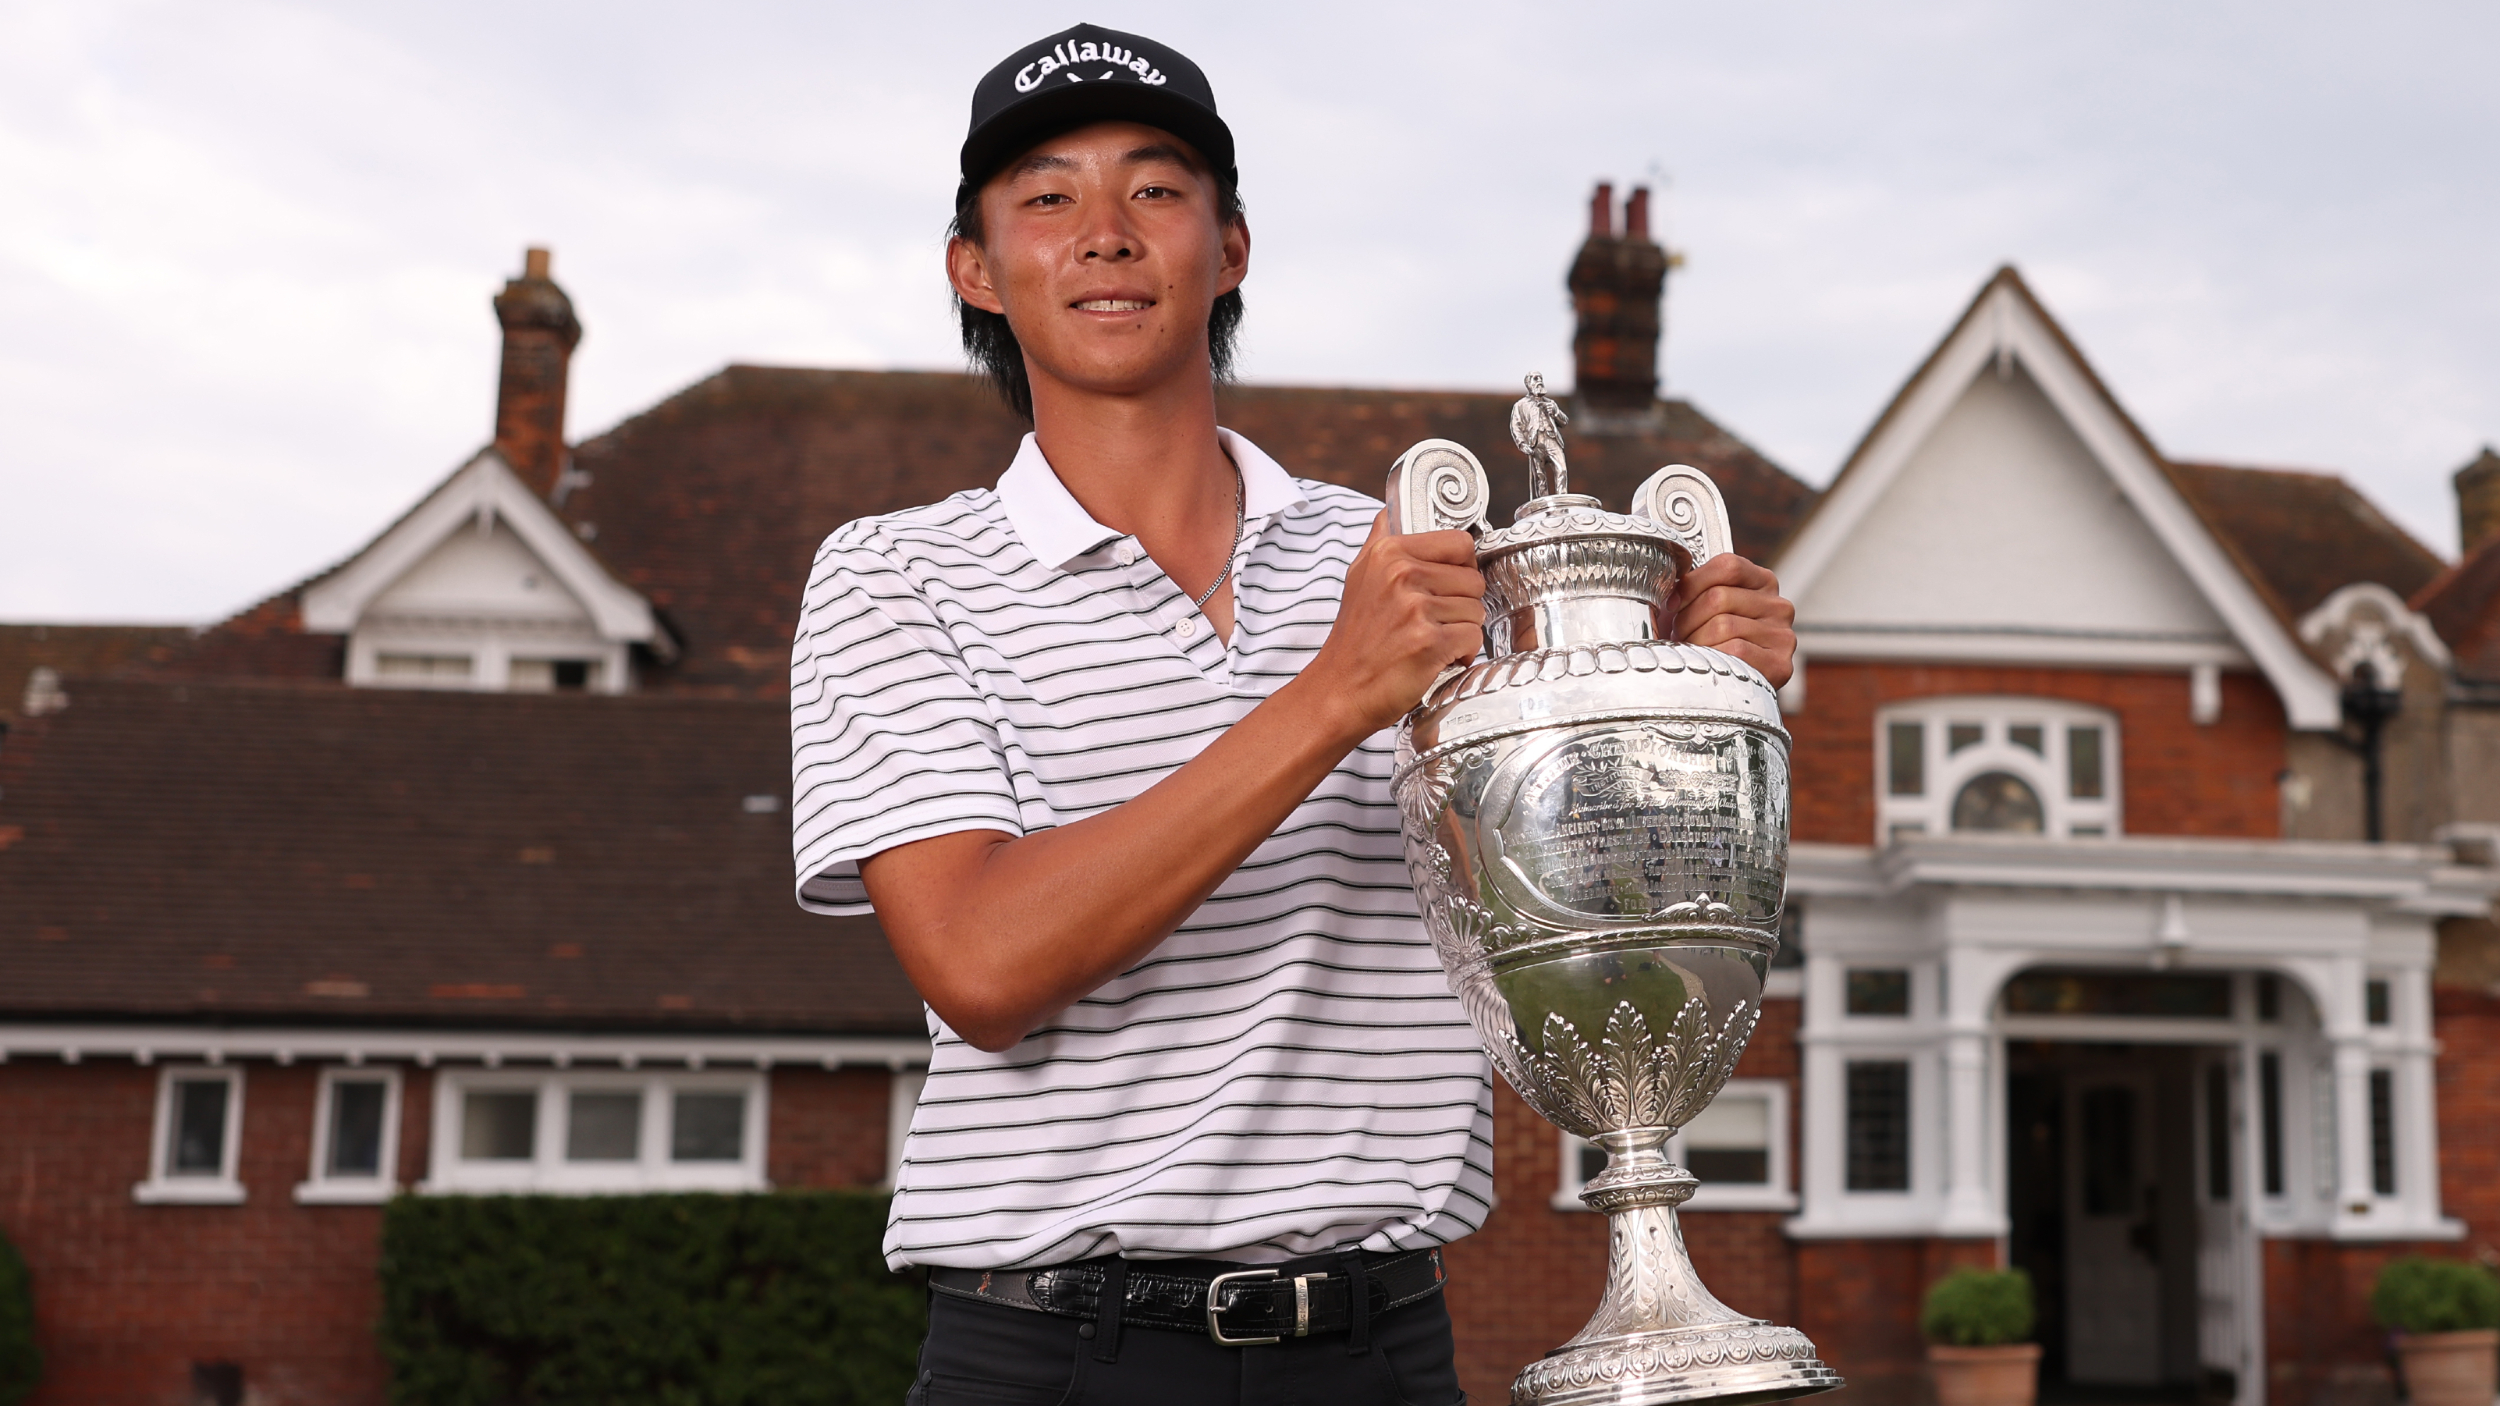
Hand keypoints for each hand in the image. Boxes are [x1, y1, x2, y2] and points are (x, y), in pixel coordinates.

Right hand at [1300, 514, 1485, 737]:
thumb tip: (1394, 509)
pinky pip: (1473, 637)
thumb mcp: (1358, 576)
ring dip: (1461, 631)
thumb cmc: (1354, 640)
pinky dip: (1461, 653)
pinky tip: (1434, 658)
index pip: (1460, 542)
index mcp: (1388, 552)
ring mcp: (1414, 608)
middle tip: (1431, 622)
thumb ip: (1380, 539)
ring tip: (1429, 640)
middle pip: (1474, 578)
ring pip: (1477, 609)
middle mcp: (1401, 574)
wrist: (1339, 691)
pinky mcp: (1428, 641)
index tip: (1444, 587)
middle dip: (1460, 604)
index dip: (1460, 568)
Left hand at [1672, 553, 1796, 688]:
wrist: (1732, 690)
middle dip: (1687, 619)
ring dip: (1696, 641)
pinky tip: (1709, 663)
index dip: (1692, 583)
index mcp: (1763, 582)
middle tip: (1680, 635)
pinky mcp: (1780, 664)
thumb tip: (1667, 581)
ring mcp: (1783, 636)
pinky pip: (1735, 651)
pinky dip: (1713, 657)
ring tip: (1694, 650)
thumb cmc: (1712, 643)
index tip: (1673, 603)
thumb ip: (1696, 587)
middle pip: (1719, 597)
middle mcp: (1779, 606)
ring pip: (1723, 625)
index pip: (1728, 566)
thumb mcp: (1706, 607)